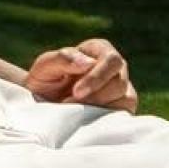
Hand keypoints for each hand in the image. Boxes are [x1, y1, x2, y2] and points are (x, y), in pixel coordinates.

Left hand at [23, 38, 137, 111]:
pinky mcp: (123, 107)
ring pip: (125, 98)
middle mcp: (115, 67)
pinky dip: (105, 117)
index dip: (97, 77)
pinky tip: (86, 118)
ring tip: (73, 110)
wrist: (43, 104)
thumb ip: (63, 59)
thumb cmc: (45, 80)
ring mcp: (122, 88)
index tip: (77, 92)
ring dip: (97, 107)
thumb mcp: (45, 67)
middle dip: (95, 96)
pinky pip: (124, 113)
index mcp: (98, 50)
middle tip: (70, 104)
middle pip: (119, 81)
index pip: (111, 59)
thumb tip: (88, 63)